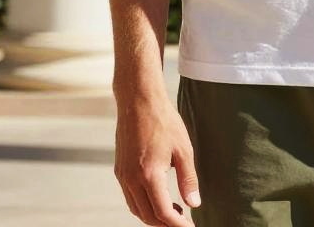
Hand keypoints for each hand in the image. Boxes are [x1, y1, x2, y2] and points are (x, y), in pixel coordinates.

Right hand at [113, 92, 201, 225]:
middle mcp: (131, 179)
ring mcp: (123, 175)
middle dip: (166, 223)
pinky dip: (143, 205)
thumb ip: (188, 179)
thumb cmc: (164, 121)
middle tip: (184, 220)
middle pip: (148, 216)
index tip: (190, 226)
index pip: (163, 213)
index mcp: (149, 174)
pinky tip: (158, 197)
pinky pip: (130, 197)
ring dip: (153, 216)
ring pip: (136, 209)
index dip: (177, 224)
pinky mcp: (119, 169)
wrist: (138, 100)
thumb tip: (194, 204)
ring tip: (174, 211)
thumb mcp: (183, 149)